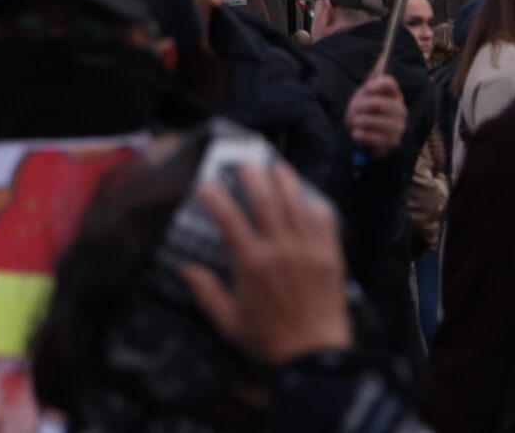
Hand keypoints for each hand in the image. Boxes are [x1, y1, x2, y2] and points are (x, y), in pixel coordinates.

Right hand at [180, 161, 353, 365]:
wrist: (313, 352)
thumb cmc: (267, 339)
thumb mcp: (229, 322)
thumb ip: (206, 293)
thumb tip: (184, 270)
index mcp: (252, 263)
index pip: (230, 220)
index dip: (216, 199)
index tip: (206, 184)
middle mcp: (280, 248)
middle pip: (265, 201)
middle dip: (252, 177)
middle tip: (245, 162)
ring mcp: (308, 248)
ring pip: (295, 203)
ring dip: (285, 180)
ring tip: (276, 165)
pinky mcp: (330, 254)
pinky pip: (324, 220)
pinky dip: (315, 204)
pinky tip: (308, 196)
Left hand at [344, 74, 406, 155]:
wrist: (371, 137)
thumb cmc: (368, 113)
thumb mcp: (367, 96)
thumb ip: (371, 83)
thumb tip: (381, 58)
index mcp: (395, 95)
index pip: (389, 83)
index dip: (375, 85)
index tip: (365, 89)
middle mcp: (401, 110)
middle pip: (377, 102)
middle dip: (361, 106)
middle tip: (354, 110)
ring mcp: (398, 127)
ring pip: (374, 120)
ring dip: (359, 121)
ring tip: (356, 122)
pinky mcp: (393, 141)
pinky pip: (373, 137)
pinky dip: (361, 135)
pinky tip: (357, 133)